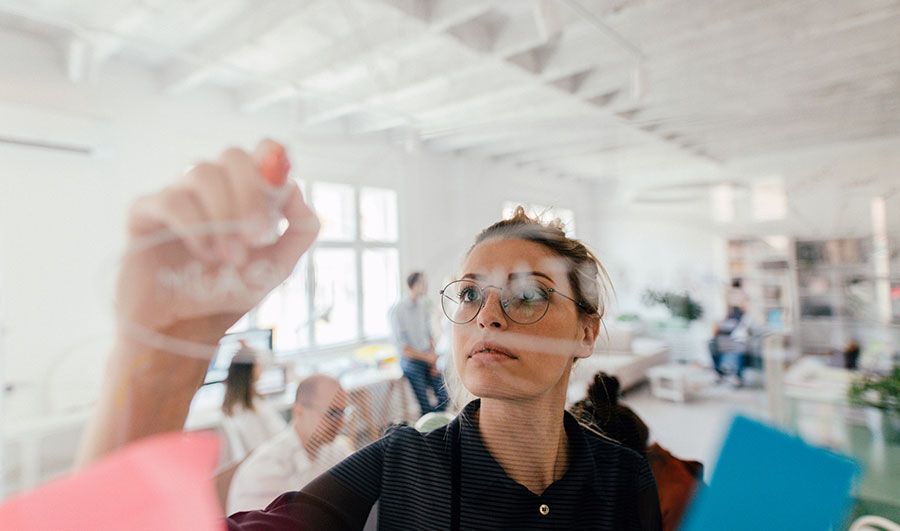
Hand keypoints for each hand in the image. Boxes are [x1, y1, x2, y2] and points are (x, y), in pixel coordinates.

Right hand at [117, 139, 318, 351]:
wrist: (185, 328)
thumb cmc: (227, 293)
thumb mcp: (278, 265)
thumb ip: (299, 230)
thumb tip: (297, 193)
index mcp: (243, 193)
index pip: (261, 151)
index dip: (273, 162)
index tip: (279, 196)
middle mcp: (211, 188)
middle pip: (233, 156)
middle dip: (251, 196)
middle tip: (256, 237)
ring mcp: (178, 196)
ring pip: (202, 173)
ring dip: (223, 217)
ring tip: (229, 257)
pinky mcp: (145, 213)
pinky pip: (172, 200)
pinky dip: (195, 227)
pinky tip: (204, 255)